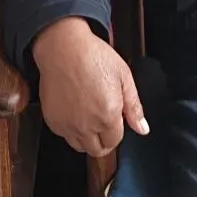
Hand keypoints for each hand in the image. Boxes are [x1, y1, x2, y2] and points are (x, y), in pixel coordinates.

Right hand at [32, 17, 147, 157]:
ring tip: (87, 115)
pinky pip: (64, 134)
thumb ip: (134, 106)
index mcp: (108, 116)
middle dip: (103, 139)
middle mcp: (87, 125)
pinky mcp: (53, 120)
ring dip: (86, 138)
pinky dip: (70, 128)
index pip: (115, 141)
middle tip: (101, 119)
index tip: (113, 116)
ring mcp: (68, 125)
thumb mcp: (123, 75)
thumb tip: (143, 128)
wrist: (63, 47)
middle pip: (97, 150)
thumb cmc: (93, 56)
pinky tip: (73, 109)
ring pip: (79, 146)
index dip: (116, 129)